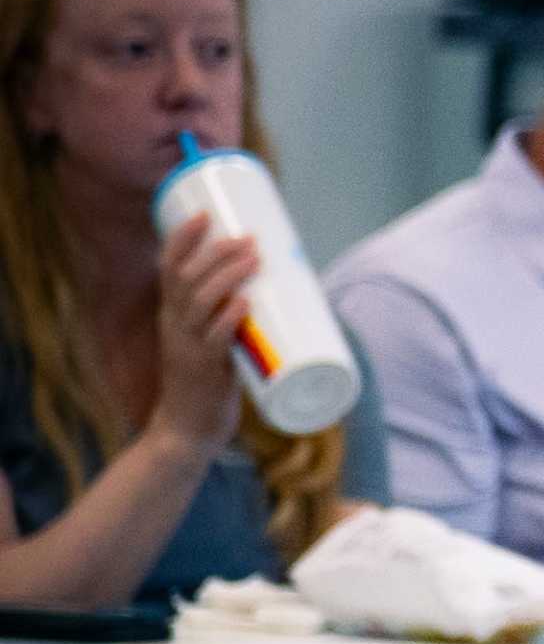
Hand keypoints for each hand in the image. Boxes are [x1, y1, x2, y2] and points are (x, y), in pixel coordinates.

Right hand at [149, 219, 262, 454]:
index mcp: (172, 314)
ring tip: (253, 257)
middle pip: (188, 278)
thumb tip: (276, 291)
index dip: (183, 238)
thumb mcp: (210, 342)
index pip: (169, 267)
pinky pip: (215, 339)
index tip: (204, 213)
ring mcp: (188, 347)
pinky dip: (229, 318)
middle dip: (216, 252)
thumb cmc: (205, 382)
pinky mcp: (204, 370)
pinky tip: (244, 302)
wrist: (187, 430)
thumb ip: (233, 318)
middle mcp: (174, 325)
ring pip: (201, 301)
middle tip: (248, 237)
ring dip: (228, 276)